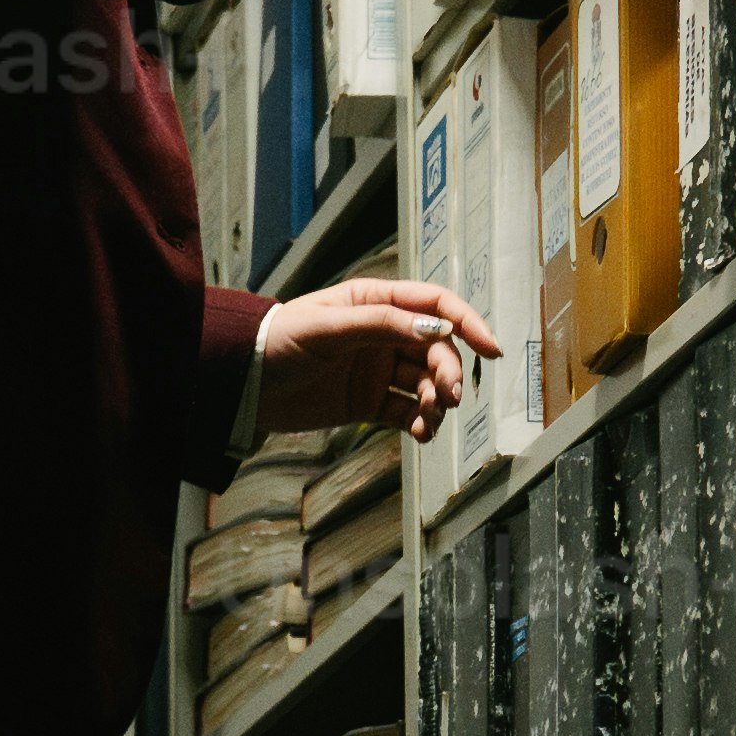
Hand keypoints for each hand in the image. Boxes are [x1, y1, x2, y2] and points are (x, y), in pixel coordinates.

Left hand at [255, 276, 497, 441]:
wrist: (244, 385)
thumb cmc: (278, 342)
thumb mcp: (327, 327)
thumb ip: (381, 325)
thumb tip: (434, 330)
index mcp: (375, 302)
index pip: (434, 306)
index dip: (467, 323)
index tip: (490, 348)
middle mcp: (382, 334)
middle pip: (436, 350)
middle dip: (448, 372)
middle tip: (447, 396)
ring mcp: (377, 370)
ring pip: (425, 384)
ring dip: (436, 401)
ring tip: (429, 417)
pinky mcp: (369, 403)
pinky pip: (407, 412)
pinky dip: (420, 423)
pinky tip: (420, 432)